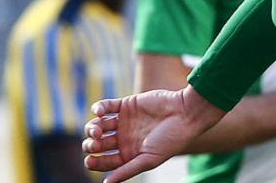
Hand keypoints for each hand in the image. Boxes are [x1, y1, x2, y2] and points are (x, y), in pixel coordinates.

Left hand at [83, 86, 226, 182]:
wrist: (185, 113)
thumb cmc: (171, 140)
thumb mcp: (149, 159)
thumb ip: (127, 170)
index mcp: (129, 154)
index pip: (105, 161)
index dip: (94, 162)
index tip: (90, 160)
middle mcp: (124, 138)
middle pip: (98, 144)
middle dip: (91, 145)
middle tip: (95, 143)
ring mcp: (124, 121)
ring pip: (99, 125)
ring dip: (92, 127)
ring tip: (97, 129)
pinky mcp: (127, 104)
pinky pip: (106, 106)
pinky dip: (98, 108)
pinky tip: (99, 112)